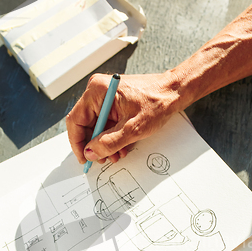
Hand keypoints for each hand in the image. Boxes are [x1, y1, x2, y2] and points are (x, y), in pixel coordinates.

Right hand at [66, 72, 181, 165]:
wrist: (175, 92)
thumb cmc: (158, 103)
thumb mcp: (132, 129)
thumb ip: (109, 143)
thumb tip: (90, 152)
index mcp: (98, 91)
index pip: (76, 120)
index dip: (77, 143)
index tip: (83, 158)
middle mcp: (98, 91)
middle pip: (85, 124)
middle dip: (94, 145)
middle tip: (103, 160)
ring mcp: (106, 96)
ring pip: (96, 126)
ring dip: (104, 144)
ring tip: (116, 155)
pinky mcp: (114, 102)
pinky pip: (106, 122)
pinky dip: (112, 137)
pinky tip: (121, 147)